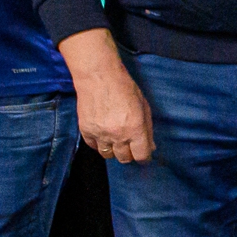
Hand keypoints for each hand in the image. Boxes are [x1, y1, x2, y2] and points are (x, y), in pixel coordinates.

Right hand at [60, 28, 153, 164]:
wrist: (99, 78)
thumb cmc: (126, 89)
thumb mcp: (144, 108)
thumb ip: (148, 130)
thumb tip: (151, 148)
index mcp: (135, 129)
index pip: (141, 156)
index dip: (144, 158)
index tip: (144, 155)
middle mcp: (118, 135)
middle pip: (124, 158)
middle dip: (129, 155)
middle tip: (130, 147)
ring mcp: (100, 134)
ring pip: (107, 155)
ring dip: (114, 151)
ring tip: (116, 141)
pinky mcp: (86, 130)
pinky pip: (93, 147)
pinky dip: (99, 145)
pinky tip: (104, 136)